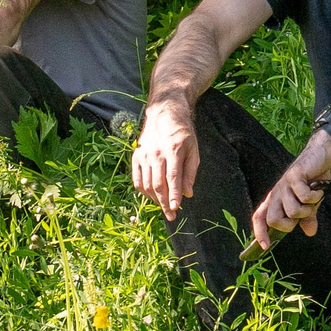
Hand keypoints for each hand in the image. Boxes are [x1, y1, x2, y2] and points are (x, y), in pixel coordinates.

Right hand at [131, 99, 199, 218]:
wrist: (164, 114)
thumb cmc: (183, 133)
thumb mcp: (193, 150)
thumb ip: (190, 173)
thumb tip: (188, 194)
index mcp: (174, 149)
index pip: (173, 177)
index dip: (174, 194)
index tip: (175, 208)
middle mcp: (156, 152)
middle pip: (158, 184)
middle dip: (164, 203)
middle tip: (171, 216)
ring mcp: (144, 154)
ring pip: (147, 184)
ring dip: (155, 199)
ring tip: (164, 207)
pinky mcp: (136, 156)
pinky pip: (137, 179)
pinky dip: (144, 191)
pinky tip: (152, 196)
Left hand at [248, 130, 330, 251]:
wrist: (321, 156)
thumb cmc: (313, 181)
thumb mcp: (310, 204)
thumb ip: (307, 218)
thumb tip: (310, 232)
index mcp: (276, 200)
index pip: (260, 218)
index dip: (260, 232)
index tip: (266, 246)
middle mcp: (276, 193)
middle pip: (273, 220)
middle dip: (290, 224)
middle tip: (302, 214)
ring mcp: (284, 184)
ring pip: (292, 211)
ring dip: (307, 209)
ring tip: (313, 199)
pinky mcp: (294, 176)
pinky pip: (303, 197)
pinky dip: (315, 197)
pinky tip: (318, 190)